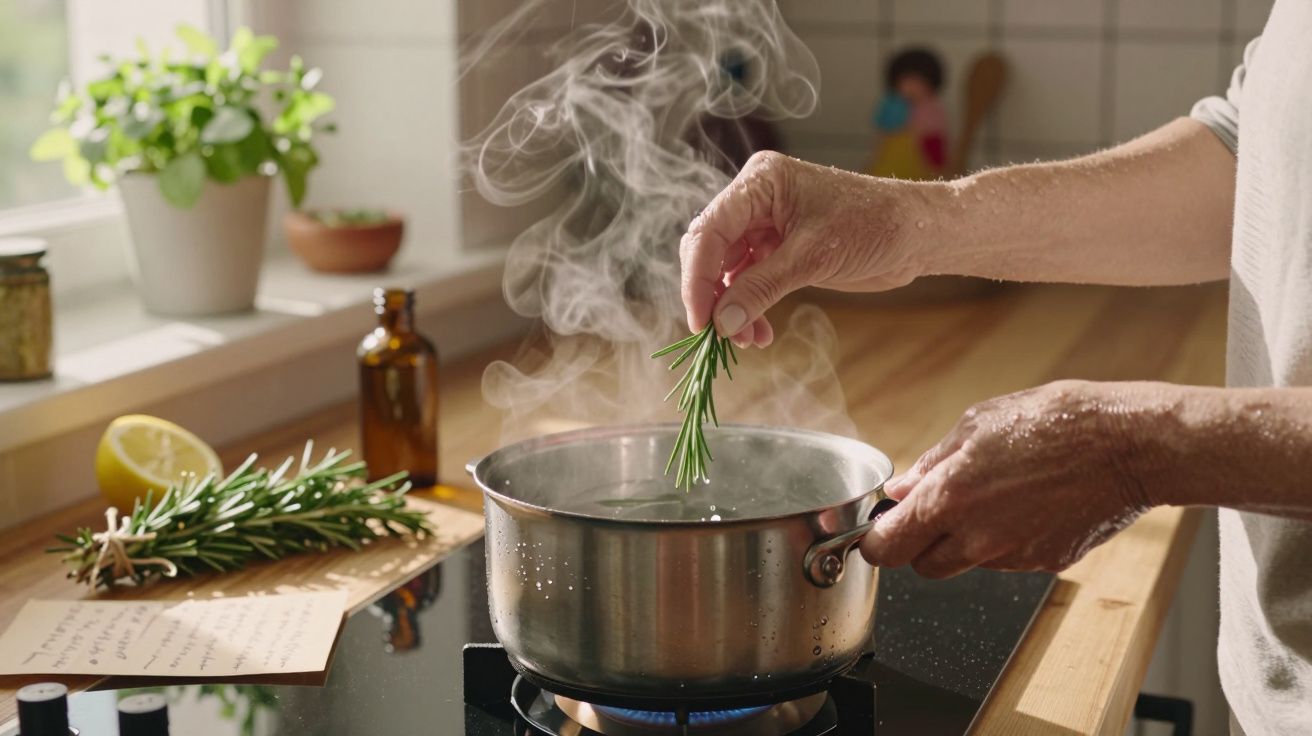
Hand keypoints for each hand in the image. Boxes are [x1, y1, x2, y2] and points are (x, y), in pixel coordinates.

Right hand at [679, 151, 924, 346]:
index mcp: (760, 183)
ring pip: (727, 270)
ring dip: (732, 307)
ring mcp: (765, 224)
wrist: (917, 234)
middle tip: (720, 336)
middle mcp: (755, 200)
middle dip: (713, 295)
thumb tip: (721, 323)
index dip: (698, 278)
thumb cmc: (873, 227)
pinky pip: (748, 280)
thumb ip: (761, 288)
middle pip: (710, 249)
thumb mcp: (813, 259)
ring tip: (748, 340)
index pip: (709, 230)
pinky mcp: (778, 248)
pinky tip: (759, 331)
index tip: (701, 321)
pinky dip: (749, 307)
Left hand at [859, 380, 1155, 578]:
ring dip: (966, 541)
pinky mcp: (1045, 562)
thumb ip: (931, 464)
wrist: (1127, 444)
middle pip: (923, 567)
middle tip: (935, 512)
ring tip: (996, 495)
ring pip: (967, 563)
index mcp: (949, 499)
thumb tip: (900, 490)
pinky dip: (1006, 540)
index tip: (881, 529)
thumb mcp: (978, 424)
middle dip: (920, 545)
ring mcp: (1013, 556)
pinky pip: (1008, 559)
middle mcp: (977, 538)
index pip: (887, 549)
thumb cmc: (1053, 421)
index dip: (877, 541)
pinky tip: (1027, 504)